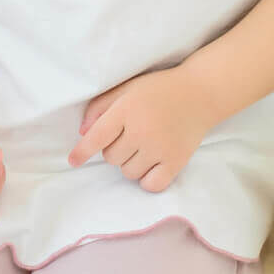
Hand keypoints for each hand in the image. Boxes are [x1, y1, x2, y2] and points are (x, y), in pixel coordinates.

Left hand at [67, 65, 215, 193]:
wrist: (201, 93)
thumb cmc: (158, 90)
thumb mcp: (126, 89)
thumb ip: (100, 107)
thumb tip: (83, 133)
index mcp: (127, 110)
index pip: (97, 137)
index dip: (82, 151)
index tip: (73, 161)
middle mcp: (142, 131)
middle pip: (111, 158)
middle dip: (114, 149)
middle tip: (130, 134)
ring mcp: (160, 148)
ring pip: (128, 172)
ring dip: (129, 163)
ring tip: (143, 146)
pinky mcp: (177, 162)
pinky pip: (151, 185)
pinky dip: (146, 179)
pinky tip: (150, 165)